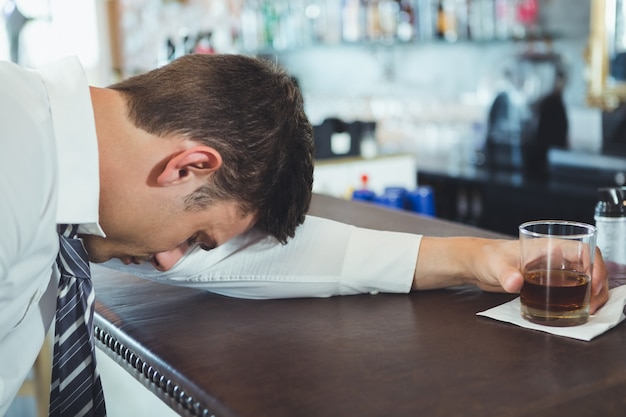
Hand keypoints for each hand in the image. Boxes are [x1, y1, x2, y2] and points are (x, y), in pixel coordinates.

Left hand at [414, 237, 608, 313]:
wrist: (475, 265)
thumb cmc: (485, 258)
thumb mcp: (495, 267)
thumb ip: (506, 275)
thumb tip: (515, 283)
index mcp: (548, 247)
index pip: (584, 250)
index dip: (596, 266)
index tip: (594, 286)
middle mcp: (554, 257)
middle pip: (589, 266)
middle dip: (598, 285)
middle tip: (594, 305)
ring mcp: (551, 269)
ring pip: (582, 278)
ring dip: (591, 293)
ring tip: (589, 310)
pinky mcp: (545, 281)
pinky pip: (569, 288)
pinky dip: (578, 298)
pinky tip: (576, 311)